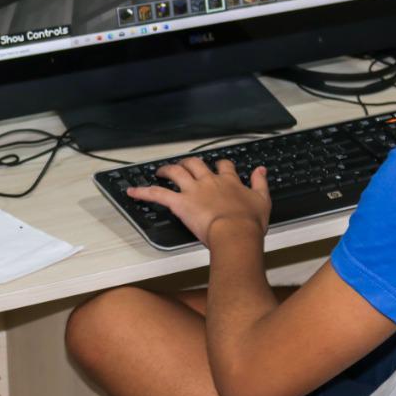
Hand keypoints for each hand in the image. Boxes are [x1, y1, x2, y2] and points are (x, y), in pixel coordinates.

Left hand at [127, 158, 270, 248]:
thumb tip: (261, 170)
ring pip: (176, 172)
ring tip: (160, 171)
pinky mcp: (180, 203)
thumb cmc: (248, 222)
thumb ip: (260, 183)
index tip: (220, 166)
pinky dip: (143, 191)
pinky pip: (158, 194)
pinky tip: (132, 191)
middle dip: (188, 162)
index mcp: (228, 182)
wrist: (235, 232)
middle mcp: (209, 181)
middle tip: (183, 165)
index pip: (223, 166)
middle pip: (196, 164)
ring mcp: (193, 190)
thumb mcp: (262, 200)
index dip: (221, 164)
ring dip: (166, 170)